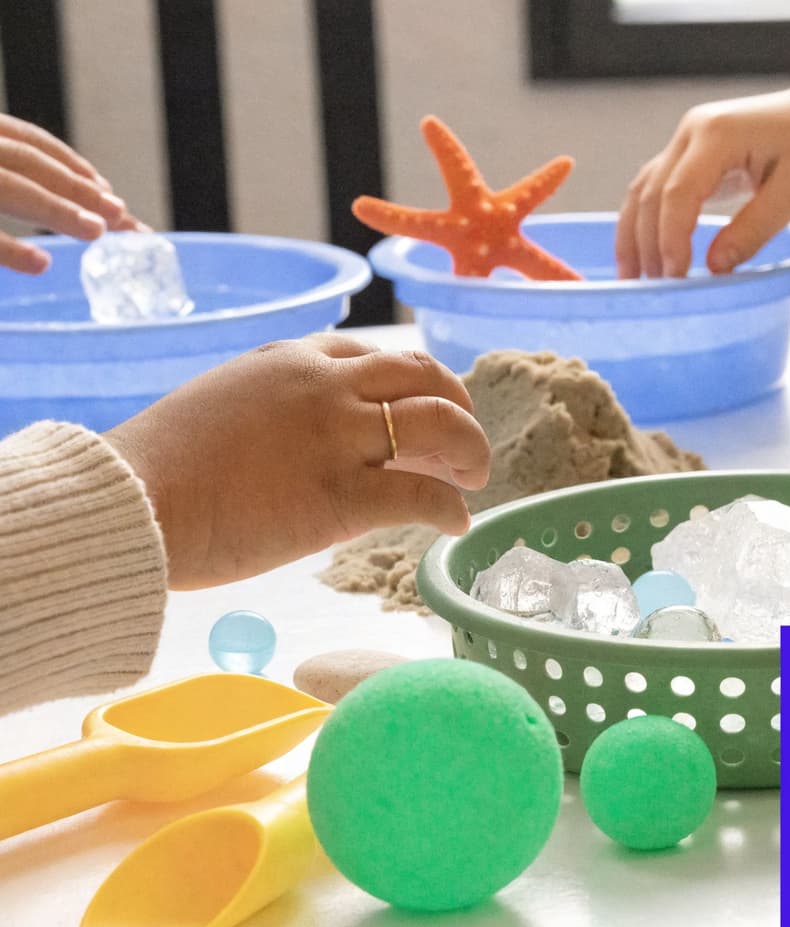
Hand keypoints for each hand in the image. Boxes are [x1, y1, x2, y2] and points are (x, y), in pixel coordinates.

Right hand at [0, 114, 140, 272]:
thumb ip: (10, 170)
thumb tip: (74, 197)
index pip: (26, 141)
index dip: (69, 164)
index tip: (107, 190)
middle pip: (26, 162)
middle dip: (76, 187)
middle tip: (121, 214)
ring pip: (8, 187)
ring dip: (57, 209)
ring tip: (98, 232)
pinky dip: (7, 249)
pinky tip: (41, 264)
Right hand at [106, 335, 491, 589]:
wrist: (128, 503)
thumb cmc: (155, 469)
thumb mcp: (219, 407)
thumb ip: (271, 410)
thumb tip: (294, 440)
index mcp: (290, 359)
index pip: (372, 354)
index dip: (408, 381)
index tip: (418, 406)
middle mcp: (324, 386)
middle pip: (423, 375)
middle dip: (456, 402)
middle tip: (462, 439)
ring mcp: (338, 437)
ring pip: (442, 424)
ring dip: (470, 449)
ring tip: (473, 477)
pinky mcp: (344, 495)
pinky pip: (424, 495)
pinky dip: (451, 508)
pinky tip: (454, 522)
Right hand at [617, 87, 789, 278]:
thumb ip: (754, 229)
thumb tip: (714, 267)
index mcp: (718, 134)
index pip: (678, 193)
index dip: (672, 239)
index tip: (675, 278)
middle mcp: (693, 131)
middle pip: (653, 192)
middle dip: (647, 243)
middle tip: (652, 289)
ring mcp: (690, 139)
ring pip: (646, 188)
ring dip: (636, 233)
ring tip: (632, 277)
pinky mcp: (695, 152)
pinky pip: (660, 186)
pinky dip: (650, 219)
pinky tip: (647, 250)